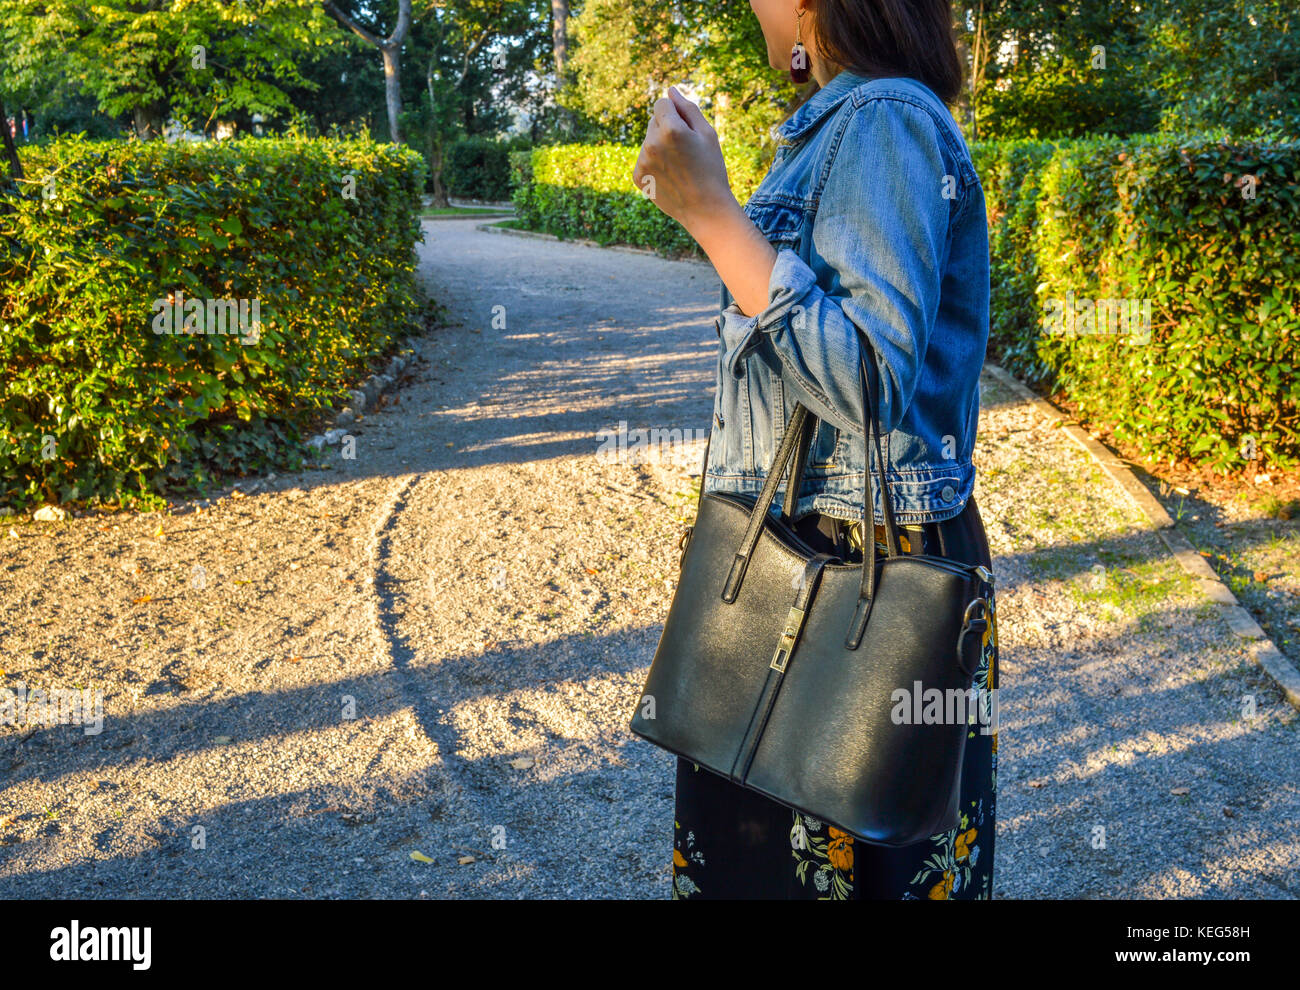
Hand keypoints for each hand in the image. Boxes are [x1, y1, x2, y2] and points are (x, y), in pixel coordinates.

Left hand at [632, 88, 736, 235]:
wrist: (705, 209)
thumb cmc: (711, 168)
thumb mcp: (707, 133)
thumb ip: (687, 108)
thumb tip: (670, 90)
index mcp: (670, 129)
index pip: (661, 103)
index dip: (676, 114)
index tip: (687, 130)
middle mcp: (651, 144)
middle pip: (653, 121)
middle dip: (667, 128)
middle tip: (686, 151)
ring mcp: (642, 161)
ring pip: (648, 140)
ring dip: (660, 146)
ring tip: (679, 166)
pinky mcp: (638, 176)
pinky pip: (644, 158)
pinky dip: (655, 163)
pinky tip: (670, 176)